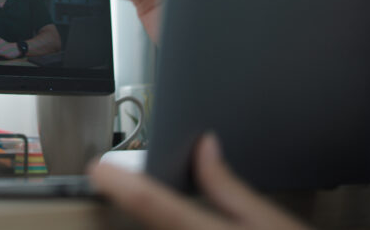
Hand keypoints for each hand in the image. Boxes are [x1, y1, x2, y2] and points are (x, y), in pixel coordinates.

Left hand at [88, 133, 309, 229]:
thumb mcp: (272, 223)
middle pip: (155, 229)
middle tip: (151, 196)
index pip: (155, 206)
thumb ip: (229, 187)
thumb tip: (204, 148)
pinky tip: (187, 227)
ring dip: (167, 226)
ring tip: (193, 218)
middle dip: (151, 211)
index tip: (97, 169)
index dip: (121, 185)